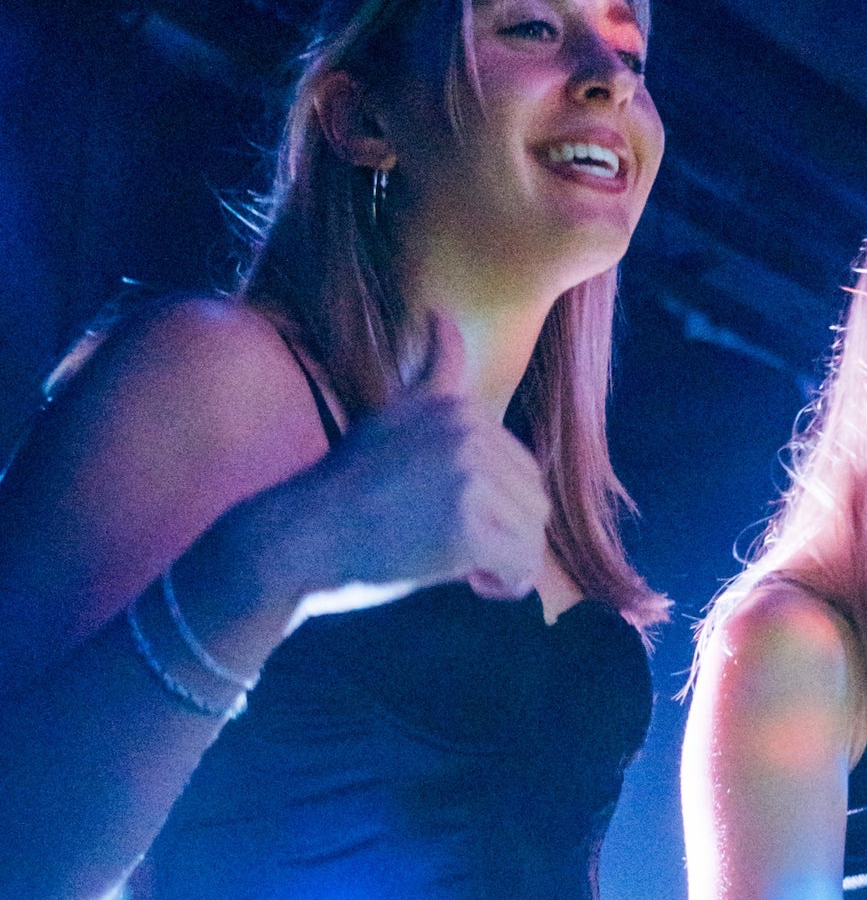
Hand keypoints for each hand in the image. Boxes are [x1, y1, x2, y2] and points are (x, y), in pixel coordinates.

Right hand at [278, 314, 549, 616]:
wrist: (298, 538)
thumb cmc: (346, 488)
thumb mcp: (393, 415)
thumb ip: (434, 374)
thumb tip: (443, 313)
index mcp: (457, 409)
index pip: (522, 469)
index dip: (496, 505)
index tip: (450, 517)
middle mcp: (467, 434)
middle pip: (534, 501)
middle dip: (505, 533)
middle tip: (453, 547)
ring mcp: (468, 479)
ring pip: (533, 535)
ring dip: (506, 562)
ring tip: (461, 565)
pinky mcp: (467, 530)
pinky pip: (524, 567)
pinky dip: (507, 586)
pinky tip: (473, 583)